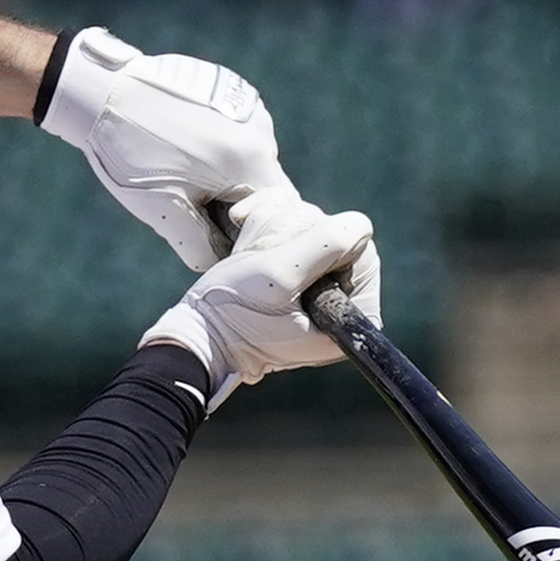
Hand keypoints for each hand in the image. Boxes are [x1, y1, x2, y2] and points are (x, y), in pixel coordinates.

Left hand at [41, 28, 293, 272]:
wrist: (102, 91)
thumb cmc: (130, 152)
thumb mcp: (163, 211)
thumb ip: (199, 248)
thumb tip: (220, 264)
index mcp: (250, 162)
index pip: (277, 215)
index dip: (251, 234)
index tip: (218, 236)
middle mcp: (261, 131)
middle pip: (265, 187)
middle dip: (237, 204)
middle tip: (194, 205)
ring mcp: (249, 107)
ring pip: (252, 160)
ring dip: (229, 175)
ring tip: (184, 171)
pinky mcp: (234, 91)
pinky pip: (240, 134)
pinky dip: (222, 148)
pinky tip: (185, 144)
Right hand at [142, 203, 379, 404]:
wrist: (198, 335)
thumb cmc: (234, 313)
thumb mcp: (279, 275)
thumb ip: (325, 246)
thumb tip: (361, 224)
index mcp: (351, 317)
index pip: (361, 252)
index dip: (324, 237)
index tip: (287, 250)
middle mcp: (343, 308)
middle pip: (337, 238)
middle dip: (295, 231)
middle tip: (261, 251)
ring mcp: (320, 294)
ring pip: (313, 231)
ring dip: (276, 228)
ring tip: (248, 250)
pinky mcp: (298, 281)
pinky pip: (296, 236)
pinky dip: (268, 229)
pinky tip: (245, 240)